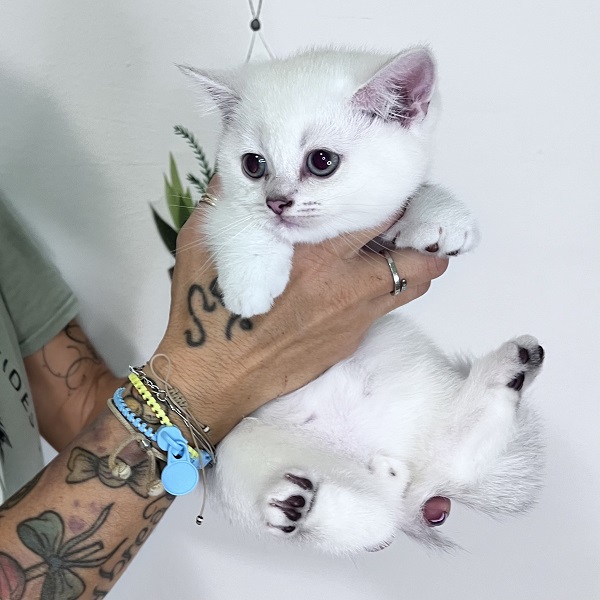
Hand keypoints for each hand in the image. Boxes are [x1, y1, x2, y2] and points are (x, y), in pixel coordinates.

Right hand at [154, 176, 448, 441]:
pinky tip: (358, 284)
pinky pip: (382, 310)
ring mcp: (352, 320)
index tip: (395, 185)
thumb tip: (243, 168)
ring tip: (400, 248)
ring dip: (415, 265)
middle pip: (418, 258)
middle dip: (424, 234)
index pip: (380, 216)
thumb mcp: (205, 242)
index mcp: (314, 256)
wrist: (213, 379)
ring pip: (413, 287)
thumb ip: (228, 199)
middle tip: (412, 218)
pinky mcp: (347, 343)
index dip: (397, 197)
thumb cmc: (207, 309)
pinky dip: (383, 291)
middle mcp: (345, 287)